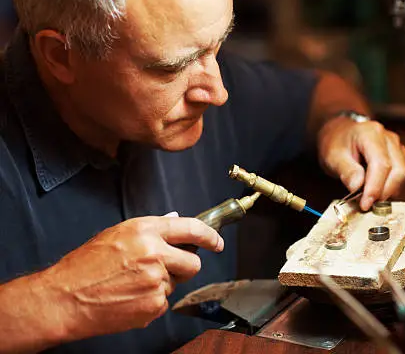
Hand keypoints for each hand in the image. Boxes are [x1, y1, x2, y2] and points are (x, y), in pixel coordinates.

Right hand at [42, 215, 223, 340]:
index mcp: (145, 231)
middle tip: (163, 268)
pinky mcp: (153, 305)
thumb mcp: (116, 234)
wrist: (64, 299)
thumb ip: (150, 229)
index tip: (216, 241)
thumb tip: (174, 223)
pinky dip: (150, 301)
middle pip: (193, 263)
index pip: (191, 228)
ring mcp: (156, 282)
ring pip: (175, 284)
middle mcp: (154, 254)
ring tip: (131, 283)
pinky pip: (163, 302)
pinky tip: (129, 297)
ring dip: (161, 284)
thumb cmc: (84, 266)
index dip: (209, 236)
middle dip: (184, 267)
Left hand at [318, 117, 404, 210]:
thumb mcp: (333, 156)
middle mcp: (388, 138)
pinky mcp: (399, 155)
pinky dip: (390, 187)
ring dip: (388, 190)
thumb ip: (346, 170)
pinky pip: (401, 174)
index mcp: (371, 133)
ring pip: (402, 173)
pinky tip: (375, 191)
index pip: (381, 164)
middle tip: (367, 204)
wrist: (340, 134)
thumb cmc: (336, 143)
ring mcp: (396, 146)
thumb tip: (357, 187)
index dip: (375, 187)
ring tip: (369, 198)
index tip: (365, 203)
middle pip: (398, 169)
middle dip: (384, 191)